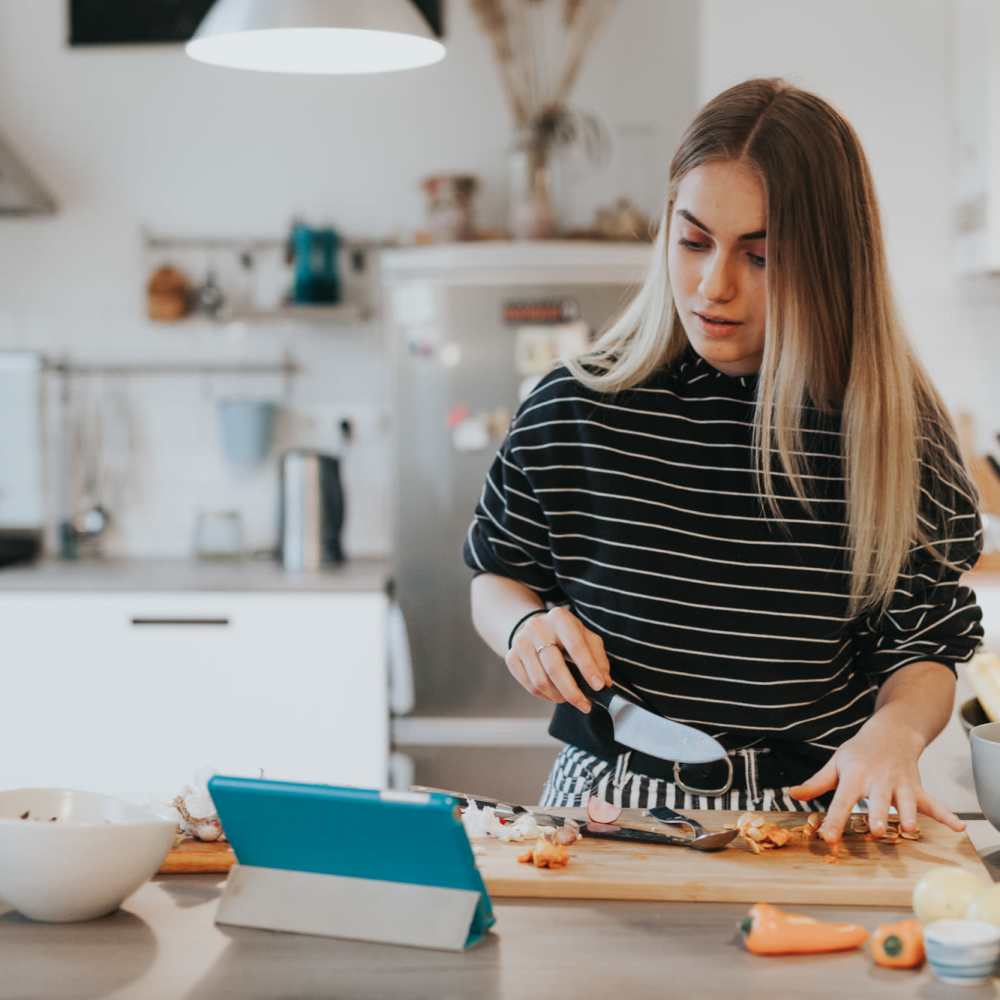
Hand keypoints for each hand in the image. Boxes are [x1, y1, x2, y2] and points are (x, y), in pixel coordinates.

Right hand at [505, 606, 610, 712]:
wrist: (535, 628)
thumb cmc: (566, 635)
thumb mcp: (586, 637)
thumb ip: (598, 657)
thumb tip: (604, 681)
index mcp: (560, 618)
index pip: (575, 646)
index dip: (588, 668)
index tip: (598, 687)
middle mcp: (537, 627)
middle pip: (554, 667)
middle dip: (572, 691)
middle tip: (585, 705)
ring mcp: (521, 642)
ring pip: (540, 681)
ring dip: (558, 696)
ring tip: (570, 697)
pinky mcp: (511, 657)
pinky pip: (529, 685)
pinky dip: (545, 696)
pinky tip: (555, 693)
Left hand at [788, 714, 965, 842]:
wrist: (890, 732)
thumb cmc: (859, 753)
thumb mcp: (835, 763)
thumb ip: (816, 783)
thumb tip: (792, 794)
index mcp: (854, 777)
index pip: (841, 801)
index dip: (834, 820)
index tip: (827, 839)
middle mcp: (878, 781)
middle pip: (877, 801)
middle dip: (879, 815)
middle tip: (877, 831)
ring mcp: (900, 784)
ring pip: (906, 801)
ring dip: (909, 815)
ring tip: (909, 830)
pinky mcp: (917, 788)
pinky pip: (933, 803)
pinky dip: (946, 815)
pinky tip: (958, 828)